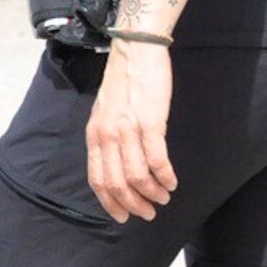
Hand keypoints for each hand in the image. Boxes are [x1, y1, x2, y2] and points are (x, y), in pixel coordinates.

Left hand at [86, 40, 177, 222]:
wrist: (136, 50)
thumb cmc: (124, 80)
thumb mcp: (105, 112)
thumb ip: (108, 138)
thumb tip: (117, 164)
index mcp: (95, 134)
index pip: (97, 178)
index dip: (111, 202)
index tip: (124, 216)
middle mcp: (107, 134)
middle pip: (117, 183)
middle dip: (134, 204)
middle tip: (149, 213)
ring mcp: (127, 129)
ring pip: (137, 176)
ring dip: (153, 193)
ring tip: (164, 197)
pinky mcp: (150, 122)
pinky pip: (157, 160)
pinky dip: (165, 176)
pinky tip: (172, 182)